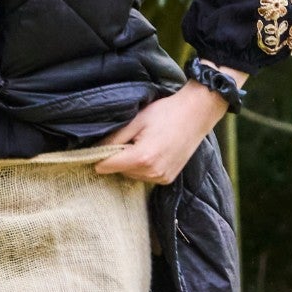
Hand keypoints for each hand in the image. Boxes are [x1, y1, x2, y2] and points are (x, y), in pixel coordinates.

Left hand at [95, 80, 233, 184]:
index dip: (99, 156)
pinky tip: (153, 150)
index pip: (107, 166)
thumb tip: (94, 150)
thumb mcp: (136, 120)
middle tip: (131, 138)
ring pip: (132, 175)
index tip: (99, 147)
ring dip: (131, 163)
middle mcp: (152, 172)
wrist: (197, 113)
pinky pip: (146, 177)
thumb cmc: (166, 113)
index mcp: (142, 157)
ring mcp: (161, 177)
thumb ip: (114, 138)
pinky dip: (144, 167)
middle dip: (119, 157)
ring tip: (144, 143)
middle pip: (119, 171)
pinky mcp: (168, 179)